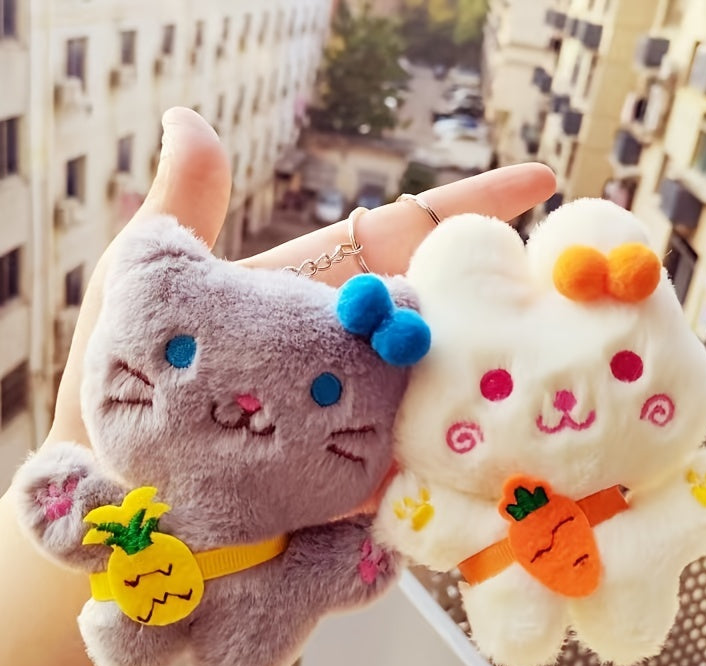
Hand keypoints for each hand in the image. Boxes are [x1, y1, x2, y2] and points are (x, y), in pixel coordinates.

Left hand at [49, 106, 554, 447]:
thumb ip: (183, 210)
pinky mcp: (354, 473)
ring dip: (495, 372)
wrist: (114, 486)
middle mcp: (346, 347)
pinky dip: (459, 451)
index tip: (541, 178)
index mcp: (313, 290)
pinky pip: (418, 458)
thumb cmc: (115, 382)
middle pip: (440, 306)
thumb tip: (193, 119)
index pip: (403, 232)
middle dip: (504, 289)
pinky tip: (507, 445)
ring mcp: (357, 410)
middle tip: (569, 281)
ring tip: (558, 361)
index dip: (473, 204)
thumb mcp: (140, 284)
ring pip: (442, 383)